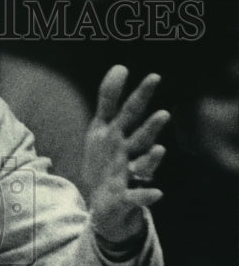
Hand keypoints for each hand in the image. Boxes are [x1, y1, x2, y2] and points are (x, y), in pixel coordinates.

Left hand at [84, 66, 168, 244]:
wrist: (104, 200)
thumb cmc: (107, 158)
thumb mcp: (101, 127)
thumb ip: (109, 98)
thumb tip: (121, 66)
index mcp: (121, 135)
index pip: (131, 112)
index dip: (141, 96)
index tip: (154, 77)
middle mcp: (130, 153)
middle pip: (140, 138)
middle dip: (150, 128)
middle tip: (163, 115)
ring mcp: (129, 175)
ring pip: (142, 166)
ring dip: (151, 159)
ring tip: (159, 150)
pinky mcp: (126, 196)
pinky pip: (137, 196)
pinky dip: (146, 195)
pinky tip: (157, 193)